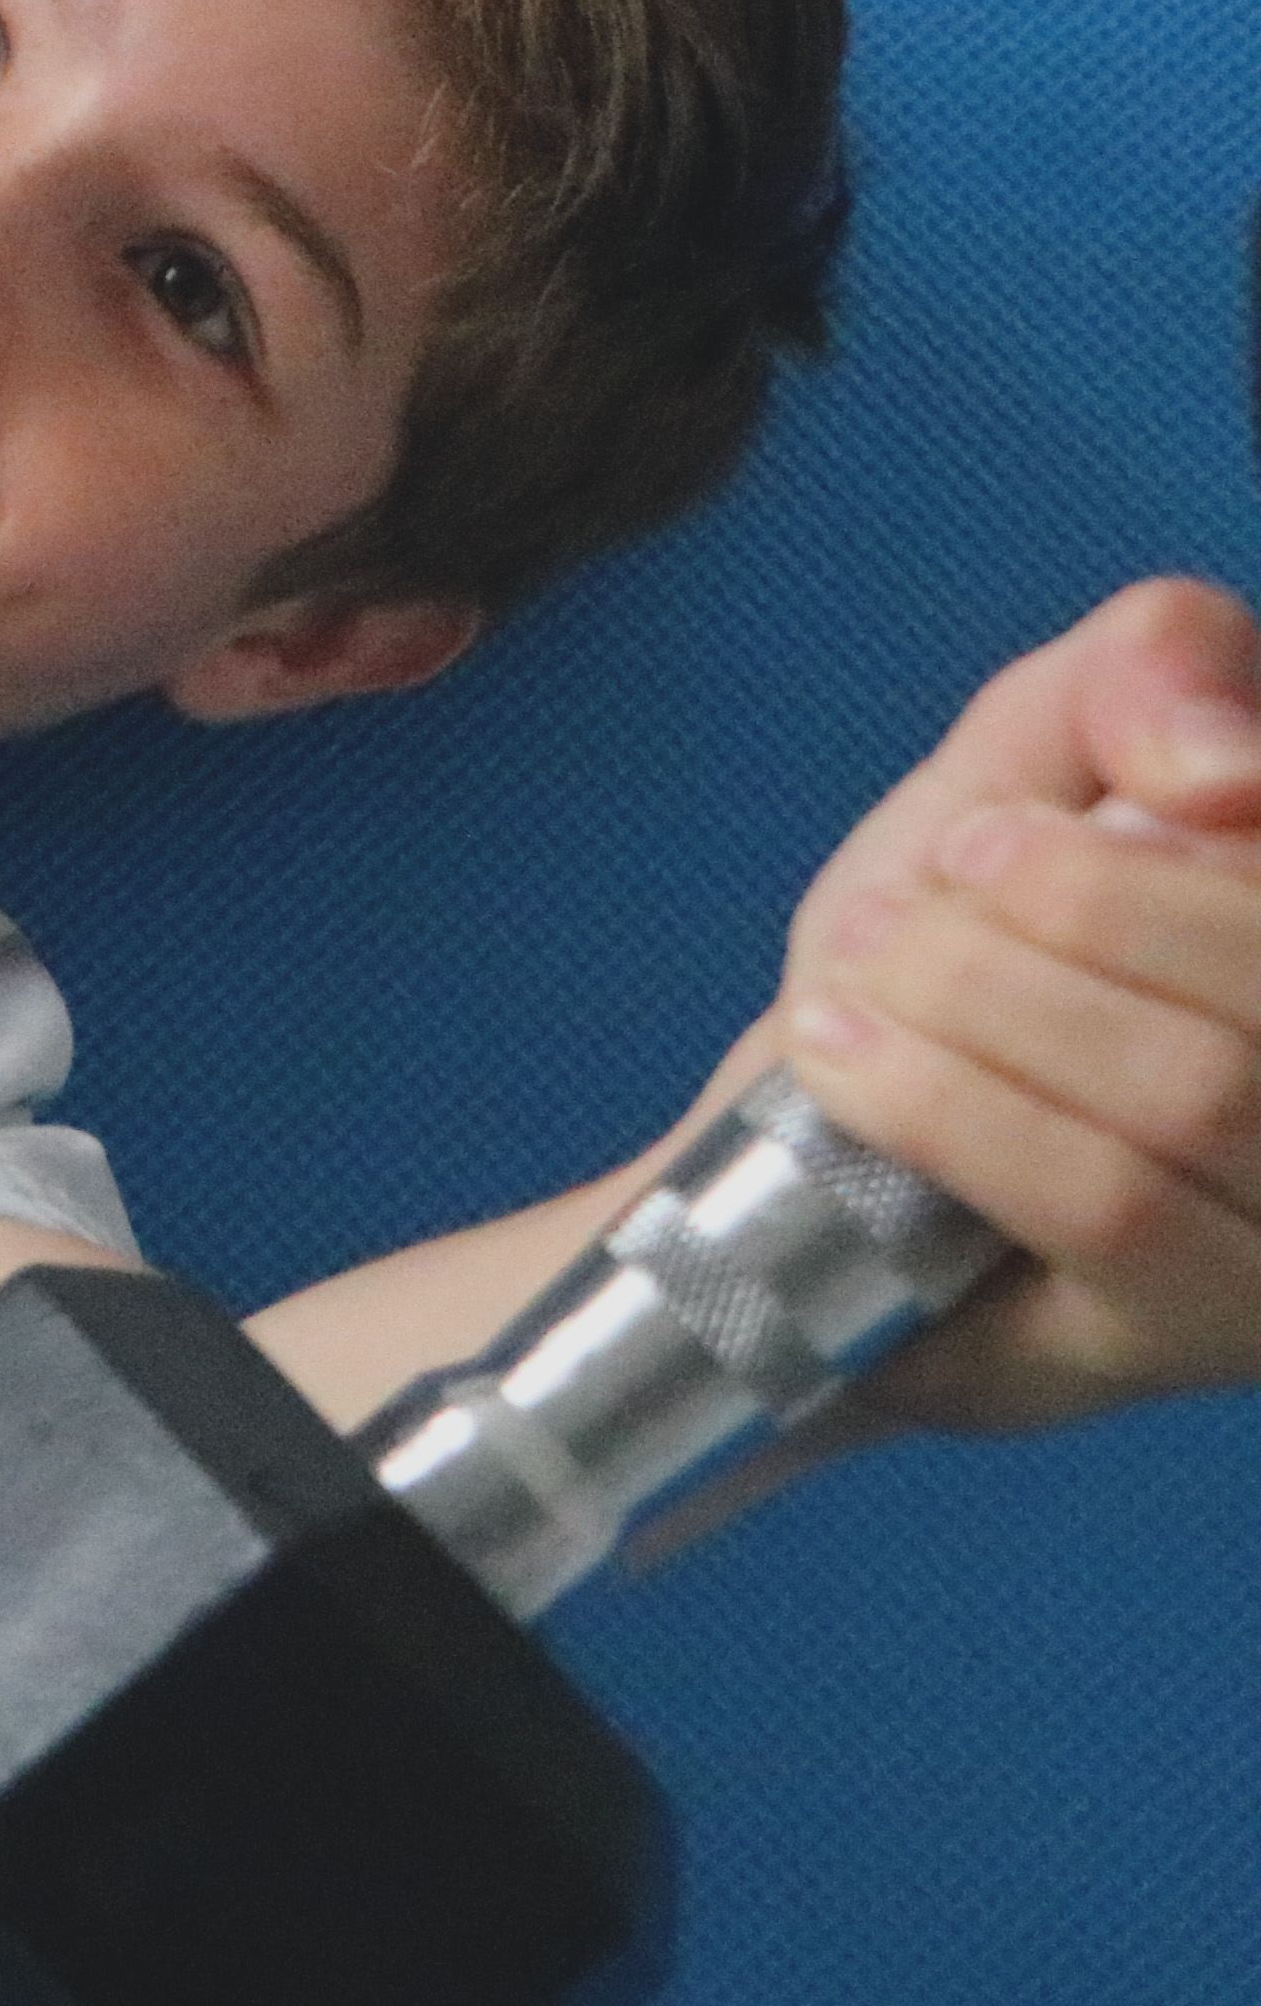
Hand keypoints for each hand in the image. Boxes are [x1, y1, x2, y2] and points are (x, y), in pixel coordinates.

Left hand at [737, 576, 1260, 1436]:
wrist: (792, 1161)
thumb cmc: (940, 947)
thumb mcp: (1029, 760)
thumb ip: (1144, 675)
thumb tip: (1223, 766)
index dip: (1152, 828)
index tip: (980, 834)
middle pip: (1260, 967)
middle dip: (1051, 910)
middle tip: (906, 910)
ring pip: (1196, 1089)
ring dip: (979, 999)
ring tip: (855, 976)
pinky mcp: (1200, 1331)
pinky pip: (1108, 1200)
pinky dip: (947, 1102)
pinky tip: (841, 1054)